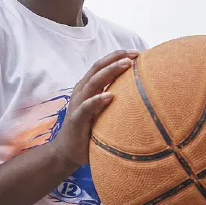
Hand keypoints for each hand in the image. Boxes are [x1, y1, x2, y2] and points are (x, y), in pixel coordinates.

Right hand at [50, 49, 138, 169]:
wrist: (67, 152)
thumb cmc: (89, 130)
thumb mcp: (101, 110)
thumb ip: (112, 99)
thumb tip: (138, 92)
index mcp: (87, 88)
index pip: (101, 66)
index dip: (116, 56)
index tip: (137, 52)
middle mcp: (81, 92)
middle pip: (97, 69)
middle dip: (116, 59)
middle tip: (135, 54)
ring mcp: (77, 105)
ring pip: (93, 83)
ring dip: (110, 72)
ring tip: (126, 65)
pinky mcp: (76, 120)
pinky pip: (86, 108)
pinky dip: (97, 100)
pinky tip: (109, 96)